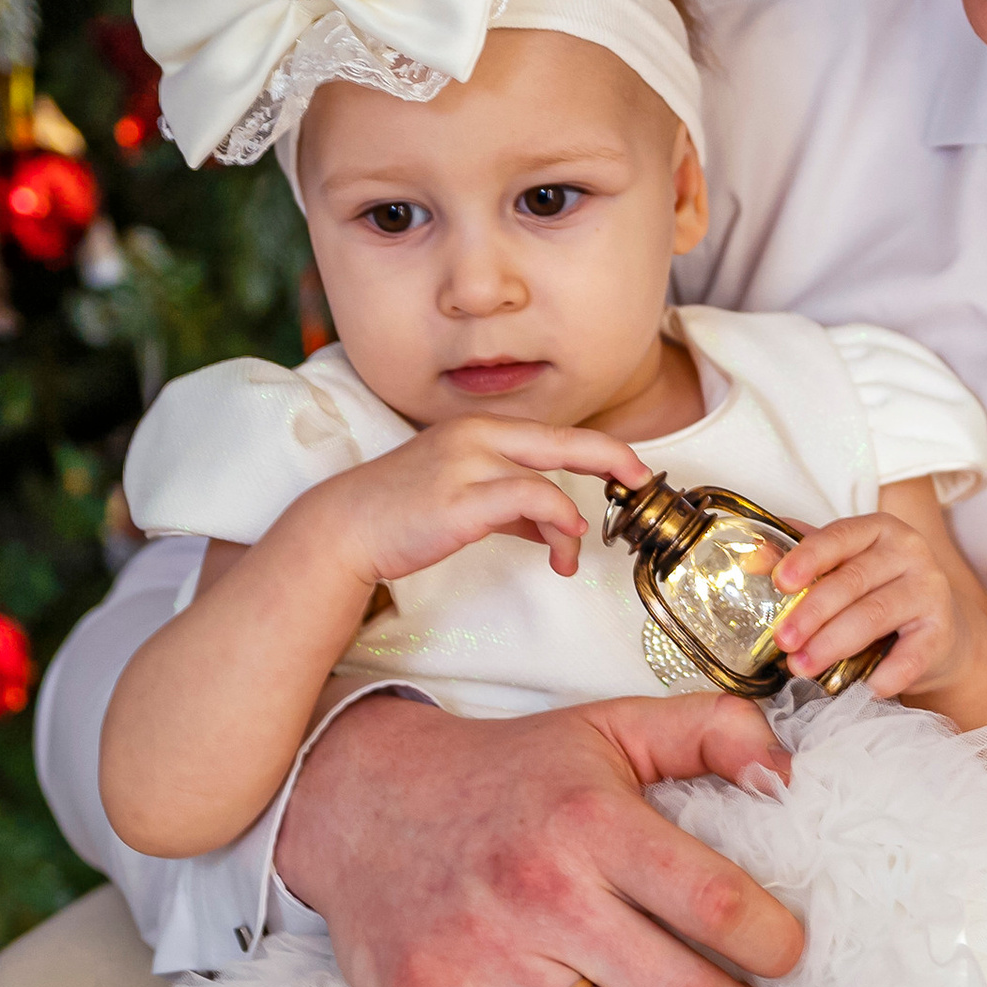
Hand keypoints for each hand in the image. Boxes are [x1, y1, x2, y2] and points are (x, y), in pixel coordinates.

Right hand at [277, 693, 804, 986]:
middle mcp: (539, 891)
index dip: (773, 944)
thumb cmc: (510, 772)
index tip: (781, 953)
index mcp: (591, 821)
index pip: (717, 905)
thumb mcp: (611, 726)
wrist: (361, 796)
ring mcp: (479, 957)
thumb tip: (786, 778)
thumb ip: (713, 731)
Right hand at [298, 417, 650, 594]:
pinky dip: (556, 524)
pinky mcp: (460, 499)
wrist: (345, 527)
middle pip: (567, 439)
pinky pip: (532, 500)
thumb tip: (554, 528)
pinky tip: (556, 552)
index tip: (629, 469)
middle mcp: (478, 436)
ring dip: (573, 524)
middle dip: (614, 458)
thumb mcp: (464, 500)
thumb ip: (511, 508)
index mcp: (480, 430)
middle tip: (642, 480)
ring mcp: (468, 463)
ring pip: (552, 479)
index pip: (555, 433)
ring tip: (568, 556)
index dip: (600, 449)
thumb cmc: (402, 514)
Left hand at [769, 503, 976, 698]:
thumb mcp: (844, 568)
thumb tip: (753, 559)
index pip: (839, 536)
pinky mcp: (942, 631)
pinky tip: (864, 688)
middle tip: (782, 641)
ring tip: (802, 667)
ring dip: (833, 644)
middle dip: (811, 613)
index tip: (780, 582)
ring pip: (874, 615)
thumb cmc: (879, 594)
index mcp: (878, 530)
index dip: (808, 558)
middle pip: (852, 581)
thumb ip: (803, 559)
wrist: (939, 630)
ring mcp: (930, 590)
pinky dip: (886, 674)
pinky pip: (911, 656)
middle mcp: (909, 552)